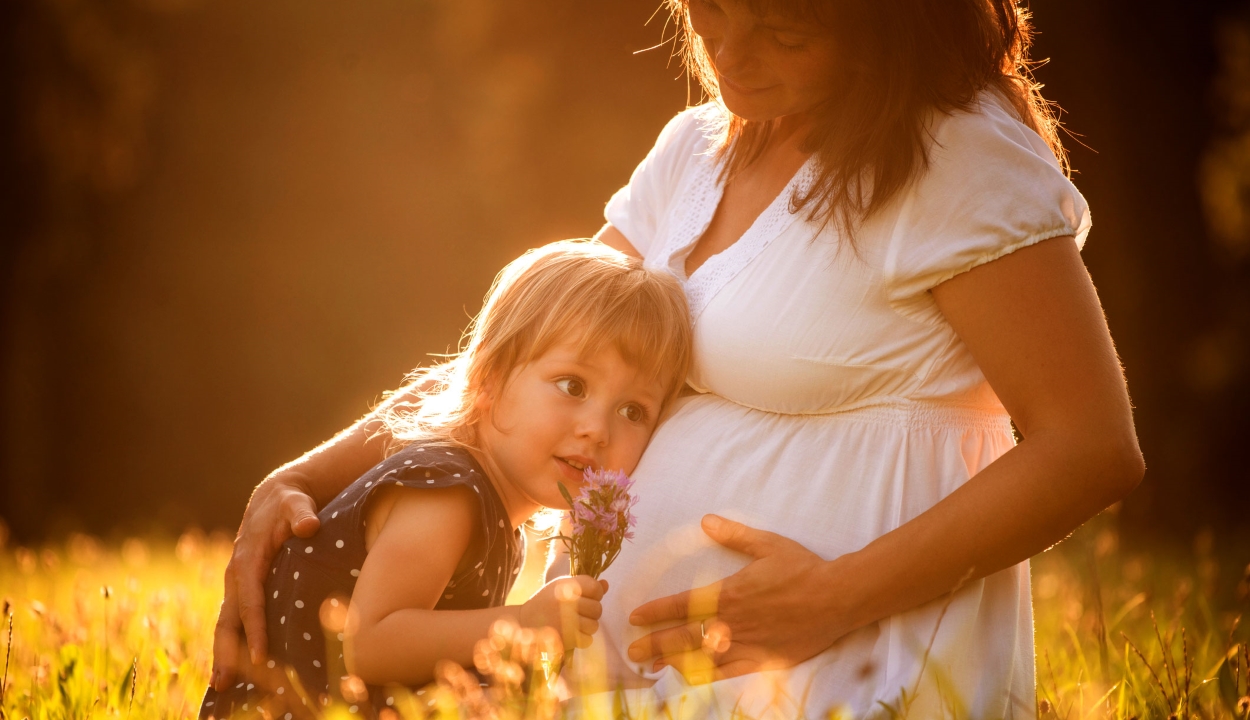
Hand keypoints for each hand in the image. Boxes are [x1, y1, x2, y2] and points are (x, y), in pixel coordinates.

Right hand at [211, 473, 320, 690]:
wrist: (274, 498)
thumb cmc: (289, 503)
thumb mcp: (295, 503)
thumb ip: (301, 513)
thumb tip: (309, 525)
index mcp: (247, 559)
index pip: (250, 600)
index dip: (254, 628)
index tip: (259, 654)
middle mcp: (236, 575)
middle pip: (228, 619)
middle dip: (225, 652)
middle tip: (223, 683)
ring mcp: (237, 584)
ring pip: (226, 623)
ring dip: (224, 654)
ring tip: (221, 685)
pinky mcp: (243, 588)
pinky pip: (235, 619)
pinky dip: (234, 643)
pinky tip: (237, 667)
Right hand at [521, 575, 607, 649]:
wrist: (523, 622)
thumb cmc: (546, 602)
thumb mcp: (562, 587)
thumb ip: (584, 585)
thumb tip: (606, 585)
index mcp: (567, 586)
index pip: (595, 588)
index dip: (595, 593)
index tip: (586, 597)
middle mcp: (568, 602)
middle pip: (597, 608)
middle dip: (592, 611)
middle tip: (580, 612)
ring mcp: (567, 621)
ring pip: (594, 625)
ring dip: (588, 626)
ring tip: (576, 623)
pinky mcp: (566, 639)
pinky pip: (588, 640)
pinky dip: (582, 639)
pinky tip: (573, 633)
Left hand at [626, 515, 847, 679]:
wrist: (837, 597)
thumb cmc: (802, 568)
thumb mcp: (768, 544)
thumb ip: (734, 535)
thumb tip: (707, 521)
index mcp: (730, 592)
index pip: (684, 604)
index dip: (657, 611)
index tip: (635, 616)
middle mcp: (733, 621)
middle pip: (685, 635)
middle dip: (655, 643)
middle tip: (631, 651)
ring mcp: (747, 643)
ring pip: (703, 657)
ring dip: (675, 661)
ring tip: (654, 667)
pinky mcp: (763, 660)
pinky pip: (729, 673)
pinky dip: (708, 677)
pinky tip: (692, 678)